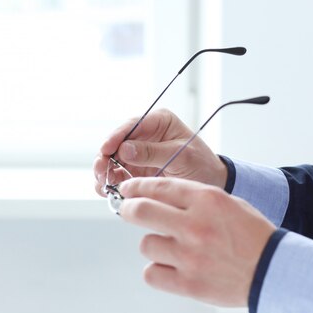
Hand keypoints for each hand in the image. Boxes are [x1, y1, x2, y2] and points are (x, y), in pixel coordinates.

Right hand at [93, 109, 227, 196]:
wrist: (211, 182)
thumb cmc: (202, 163)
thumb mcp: (181, 156)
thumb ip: (153, 152)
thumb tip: (125, 149)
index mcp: (159, 122)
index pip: (132, 125)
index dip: (116, 137)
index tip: (106, 149)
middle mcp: (145, 135)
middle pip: (117, 142)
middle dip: (106, 157)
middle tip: (101, 171)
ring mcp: (139, 153)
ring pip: (113, 160)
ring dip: (105, 171)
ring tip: (103, 183)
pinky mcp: (136, 170)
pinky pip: (118, 175)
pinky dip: (111, 183)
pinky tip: (108, 190)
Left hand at [117, 177, 275, 306]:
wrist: (272, 271)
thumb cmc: (252, 236)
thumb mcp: (228, 203)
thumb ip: (193, 198)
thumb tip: (155, 196)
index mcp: (207, 200)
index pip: (159, 186)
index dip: (136, 187)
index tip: (128, 190)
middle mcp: (195, 225)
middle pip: (140, 211)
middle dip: (128, 209)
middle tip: (127, 210)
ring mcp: (189, 256)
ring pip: (146, 244)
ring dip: (154, 245)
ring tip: (173, 249)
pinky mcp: (188, 283)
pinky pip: (152, 273)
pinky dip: (158, 271)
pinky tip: (173, 268)